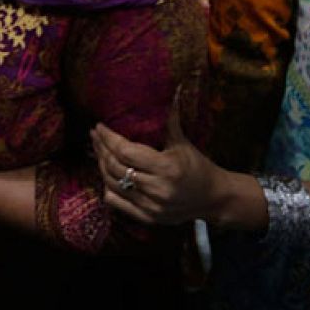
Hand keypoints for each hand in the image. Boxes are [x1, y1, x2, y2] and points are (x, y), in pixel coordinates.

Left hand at [91, 92, 223, 226]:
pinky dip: (108, 187)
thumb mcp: (184, 144)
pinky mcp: (148, 217)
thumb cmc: (199, 167)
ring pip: (112, 184)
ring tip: (99, 151)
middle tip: (95, 136)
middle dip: (101, 149)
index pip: (125, 151)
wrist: (214, 199)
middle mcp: (157, 189)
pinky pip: (117, 202)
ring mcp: (151, 206)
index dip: (108, 138)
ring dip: (102, 166)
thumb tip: (174, 92)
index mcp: (166, 168)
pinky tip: (105, 174)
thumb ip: (172, 121)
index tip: (99, 127)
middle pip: (115, 167)